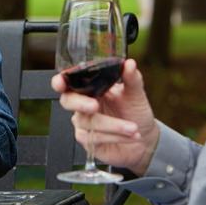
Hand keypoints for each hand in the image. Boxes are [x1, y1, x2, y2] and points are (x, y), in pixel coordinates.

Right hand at [51, 58, 159, 175]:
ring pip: (87, 122)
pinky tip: (130, 135)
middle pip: (68, 101)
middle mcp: (83, 105)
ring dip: (113, 125)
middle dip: (80, 103)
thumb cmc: (135, 113)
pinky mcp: (88, 141)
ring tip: (132, 128)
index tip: (61, 81)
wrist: (145, 139)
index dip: (60, 81)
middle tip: (94, 106)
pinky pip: (94, 138)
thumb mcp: (135, 93)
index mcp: (90, 88)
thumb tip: (130, 64)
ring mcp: (84, 123)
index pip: (69, 81)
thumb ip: (131, 78)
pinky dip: (115, 136)